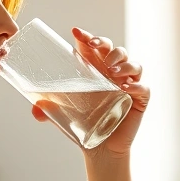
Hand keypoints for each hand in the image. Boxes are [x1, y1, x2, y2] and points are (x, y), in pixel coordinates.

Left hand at [30, 27, 148, 158]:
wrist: (99, 148)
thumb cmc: (83, 124)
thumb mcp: (62, 115)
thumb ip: (48, 110)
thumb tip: (35, 110)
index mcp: (95, 71)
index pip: (93, 47)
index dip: (87, 37)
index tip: (76, 32)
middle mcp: (113, 75)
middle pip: (115, 50)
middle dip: (106, 44)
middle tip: (95, 46)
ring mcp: (128, 86)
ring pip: (133, 65)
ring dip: (123, 63)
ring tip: (111, 71)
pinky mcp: (139, 101)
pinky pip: (144, 88)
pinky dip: (137, 85)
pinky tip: (127, 88)